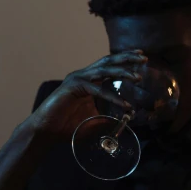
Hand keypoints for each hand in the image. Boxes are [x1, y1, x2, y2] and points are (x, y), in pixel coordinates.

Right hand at [30, 50, 147, 141]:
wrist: (46, 132)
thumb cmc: (67, 126)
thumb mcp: (94, 119)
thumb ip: (107, 115)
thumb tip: (126, 120)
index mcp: (88, 80)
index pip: (109, 65)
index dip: (125, 60)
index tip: (141, 57)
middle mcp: (83, 76)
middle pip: (108, 61)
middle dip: (127, 58)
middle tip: (144, 57)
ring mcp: (77, 79)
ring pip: (103, 70)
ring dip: (122, 72)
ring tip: (137, 77)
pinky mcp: (72, 87)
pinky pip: (96, 89)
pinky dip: (112, 97)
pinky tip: (124, 104)